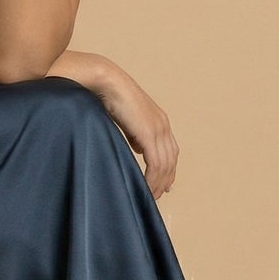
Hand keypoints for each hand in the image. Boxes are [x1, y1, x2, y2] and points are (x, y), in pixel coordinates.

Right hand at [94, 66, 179, 200]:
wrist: (107, 83)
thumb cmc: (111, 97)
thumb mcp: (127, 119)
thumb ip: (135, 135)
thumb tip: (139, 148)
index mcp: (159, 121)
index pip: (170, 150)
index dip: (168, 169)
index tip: (164, 184)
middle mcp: (163, 125)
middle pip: (171, 160)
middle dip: (165, 180)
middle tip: (157, 196)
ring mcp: (158, 129)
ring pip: (165, 165)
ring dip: (158, 183)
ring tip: (149, 196)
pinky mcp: (149, 134)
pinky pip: (155, 163)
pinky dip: (152, 178)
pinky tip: (146, 187)